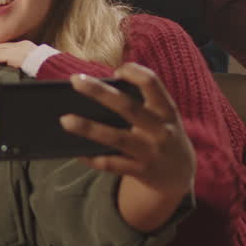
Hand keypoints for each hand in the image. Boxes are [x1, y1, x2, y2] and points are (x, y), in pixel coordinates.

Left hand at [62, 63, 194, 231]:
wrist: (180, 175)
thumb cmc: (162, 134)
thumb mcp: (163, 116)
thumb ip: (141, 103)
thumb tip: (98, 90)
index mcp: (166, 110)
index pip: (152, 83)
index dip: (134, 72)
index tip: (116, 71)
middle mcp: (160, 130)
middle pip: (128, 107)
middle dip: (100, 92)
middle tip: (76, 80)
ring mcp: (151, 152)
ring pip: (116, 138)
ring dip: (89, 128)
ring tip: (65, 119)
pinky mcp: (142, 171)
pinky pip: (112, 164)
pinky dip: (93, 157)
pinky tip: (76, 151)